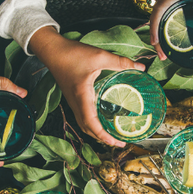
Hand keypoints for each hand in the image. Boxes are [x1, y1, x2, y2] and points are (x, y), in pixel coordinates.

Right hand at [29, 27, 143, 147]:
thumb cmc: (72, 54)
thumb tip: (140, 68)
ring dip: (97, 132)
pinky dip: (92, 123)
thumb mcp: (99, 57)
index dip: (104, 136)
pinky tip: (102, 118)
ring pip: (84, 124)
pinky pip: (83, 116)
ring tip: (112, 134)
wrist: (52, 51)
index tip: (117, 142)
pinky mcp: (73, 97)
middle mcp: (76, 103)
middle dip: (103, 138)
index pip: (92, 124)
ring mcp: (73, 101)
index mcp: (82, 97)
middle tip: (120, 141)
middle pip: (88, 129)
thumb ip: (120, 62)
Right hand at [149, 0, 192, 60]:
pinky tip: (172, 25)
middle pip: (156, 13)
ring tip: (165, 43)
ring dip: (160, 25)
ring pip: (160, 8)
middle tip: (162, 52)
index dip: (154, 31)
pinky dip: (165, 16)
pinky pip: (165, 3)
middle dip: (156, 34)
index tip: (156, 45)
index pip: (158, 13)